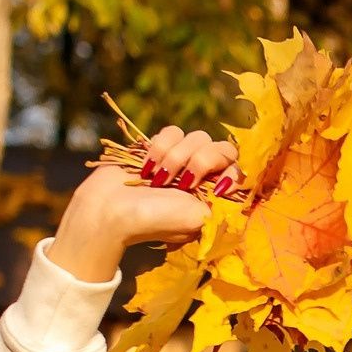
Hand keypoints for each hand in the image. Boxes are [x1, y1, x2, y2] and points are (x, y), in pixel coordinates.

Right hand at [46, 125, 240, 283]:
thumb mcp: (198, 220)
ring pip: (198, 137)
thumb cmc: (154, 221)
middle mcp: (202, 176)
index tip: (217, 189)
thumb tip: (238, 192)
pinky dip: (161, 147)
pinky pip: (173, 131)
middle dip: (203, 161)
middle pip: (223, 148)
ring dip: (177, 157)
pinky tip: (148, 166)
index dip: (232, 174)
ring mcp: (180, 159)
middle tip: (185, 182)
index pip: (239, 171)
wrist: (111, 211)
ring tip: (159, 179)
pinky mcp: (159, 146)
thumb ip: (225, 206)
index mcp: (214, 195)